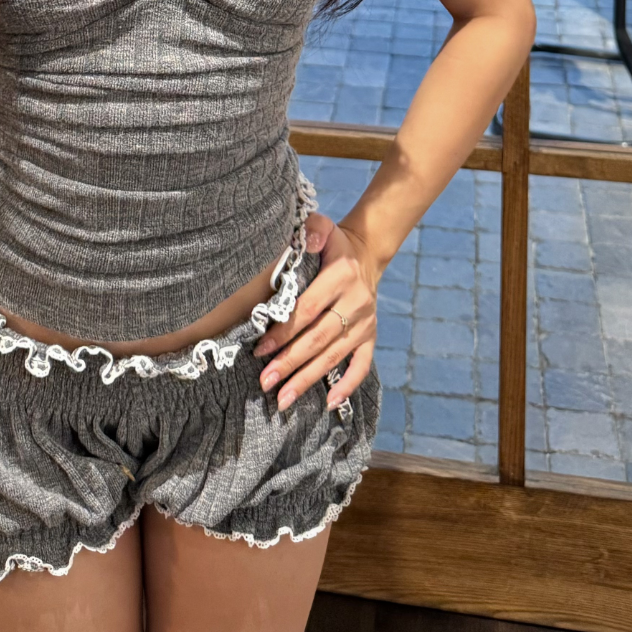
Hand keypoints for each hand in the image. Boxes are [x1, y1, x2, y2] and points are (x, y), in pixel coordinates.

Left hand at [253, 212, 380, 413]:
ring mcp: (366, 323)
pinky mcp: (372, 337)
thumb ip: (312, 230)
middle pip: (318, 338)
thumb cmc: (333, 245)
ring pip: (334, 356)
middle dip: (290, 362)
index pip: (308, 309)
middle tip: (265, 382)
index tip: (260, 350)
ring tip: (283, 399)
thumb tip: (305, 240)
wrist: (366, 255)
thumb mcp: (323, 227)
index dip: (284, 331)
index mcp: (341, 276)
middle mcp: (356, 302)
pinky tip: (329, 403)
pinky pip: (362, 365)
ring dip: (308, 379)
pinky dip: (348, 385)